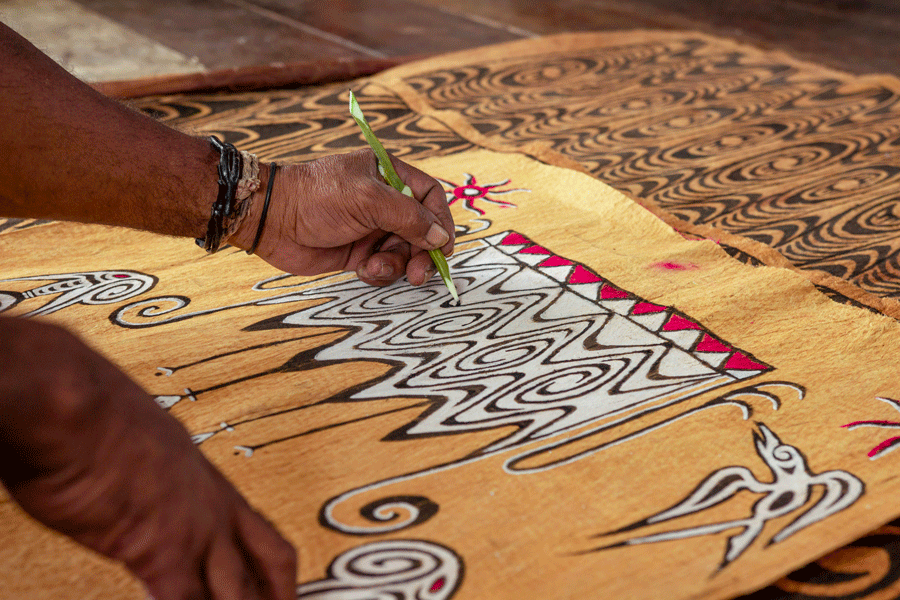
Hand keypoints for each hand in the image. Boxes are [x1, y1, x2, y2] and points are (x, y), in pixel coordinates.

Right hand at [0, 318, 295, 599]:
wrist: (69, 399)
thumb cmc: (92, 412)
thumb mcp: (137, 442)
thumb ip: (147, 471)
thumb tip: (131, 479)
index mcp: (209, 476)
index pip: (261, 531)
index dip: (276, 567)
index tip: (281, 587)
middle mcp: (213, 502)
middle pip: (275, 560)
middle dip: (283, 594)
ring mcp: (194, 528)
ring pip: (242, 592)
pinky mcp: (160, 549)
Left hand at [228, 149, 454, 286]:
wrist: (272, 220)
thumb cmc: (316, 197)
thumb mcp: (368, 199)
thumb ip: (409, 217)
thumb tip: (440, 236)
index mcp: (389, 175)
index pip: (429, 197)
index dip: (441, 221)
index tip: (445, 246)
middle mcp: (384, 201)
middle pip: (421, 231)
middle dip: (422, 253)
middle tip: (419, 273)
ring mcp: (371, 228)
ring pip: (403, 253)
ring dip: (396, 265)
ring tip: (376, 267)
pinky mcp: (358, 252)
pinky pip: (383, 267)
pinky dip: (378, 273)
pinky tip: (362, 269)